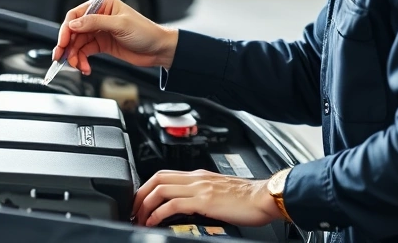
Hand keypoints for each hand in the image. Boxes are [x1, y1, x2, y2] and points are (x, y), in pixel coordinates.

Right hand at [52, 0, 177, 74]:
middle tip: (62, 57)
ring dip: (75, 56)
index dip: (67, 28)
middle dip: (67, 45)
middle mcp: (99, 17)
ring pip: (78, 44)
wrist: (159, 50)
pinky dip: (82, 61)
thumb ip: (95, 23)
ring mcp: (99, 32)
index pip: (77, 14)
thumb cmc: (146, 32)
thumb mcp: (120, 25)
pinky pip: (85, 52)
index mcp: (103, 5)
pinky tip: (85, 67)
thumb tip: (74, 24)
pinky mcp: (102, 45)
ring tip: (78, 65)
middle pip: (74, 31)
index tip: (63, 42)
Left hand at [131, 169, 281, 227]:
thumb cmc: (248, 198)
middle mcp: (196, 178)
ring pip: (160, 189)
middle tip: (133, 210)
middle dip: (140, 194)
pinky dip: (158, 213)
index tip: (140, 201)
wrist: (265, 197)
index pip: (164, 175)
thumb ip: (202, 196)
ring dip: (145, 204)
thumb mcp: (219, 192)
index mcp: (198, 176)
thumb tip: (189, 208)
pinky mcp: (203, 201)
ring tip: (139, 218)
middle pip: (156, 178)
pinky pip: (172, 204)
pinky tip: (153, 222)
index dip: (147, 186)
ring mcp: (199, 188)